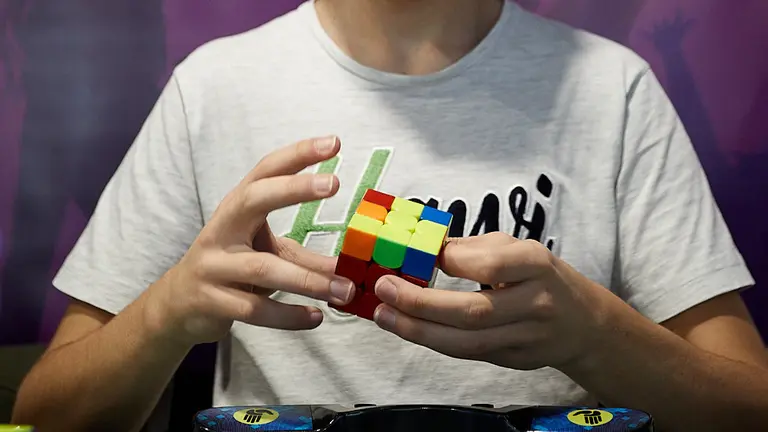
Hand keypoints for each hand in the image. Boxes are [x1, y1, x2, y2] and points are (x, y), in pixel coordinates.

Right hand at [146, 136, 355, 345]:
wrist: (178, 305)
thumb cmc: (231, 267)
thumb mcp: (264, 253)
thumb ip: (304, 257)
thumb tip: (350, 267)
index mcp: (237, 208)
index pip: (266, 171)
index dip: (298, 155)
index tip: (334, 143)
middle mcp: (221, 229)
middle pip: (254, 199)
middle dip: (294, 189)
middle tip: (334, 183)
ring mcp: (213, 265)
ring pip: (263, 268)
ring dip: (309, 280)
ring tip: (345, 289)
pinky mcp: (211, 300)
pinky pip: (255, 309)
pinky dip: (288, 315)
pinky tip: (315, 318)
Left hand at [372, 232, 614, 370]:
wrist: (584, 323)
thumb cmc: (542, 276)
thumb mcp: (519, 249)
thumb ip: (475, 248)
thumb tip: (426, 248)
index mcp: (537, 264)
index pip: (491, 264)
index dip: (452, 261)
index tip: (420, 255)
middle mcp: (535, 302)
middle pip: (473, 311)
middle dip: (421, 303)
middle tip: (384, 289)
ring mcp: (527, 337)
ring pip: (467, 342)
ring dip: (418, 331)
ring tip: (384, 315)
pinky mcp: (515, 360)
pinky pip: (469, 353)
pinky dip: (435, 341)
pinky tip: (408, 328)